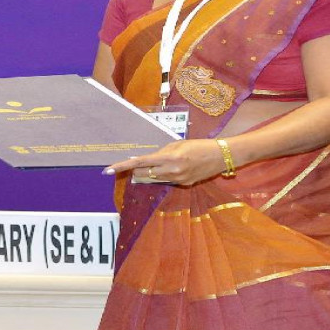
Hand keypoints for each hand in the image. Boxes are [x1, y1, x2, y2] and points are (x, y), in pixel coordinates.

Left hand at [102, 139, 227, 185]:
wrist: (221, 156)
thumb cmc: (199, 145)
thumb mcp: (178, 144)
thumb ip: (161, 152)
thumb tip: (145, 159)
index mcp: (169, 158)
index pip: (139, 163)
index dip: (122, 167)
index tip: (107, 170)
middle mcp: (172, 171)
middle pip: (145, 173)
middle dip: (136, 169)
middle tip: (132, 163)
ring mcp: (179, 180)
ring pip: (155, 178)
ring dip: (150, 172)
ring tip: (157, 162)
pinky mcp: (185, 185)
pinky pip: (168, 180)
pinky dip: (164, 174)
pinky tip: (174, 167)